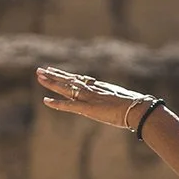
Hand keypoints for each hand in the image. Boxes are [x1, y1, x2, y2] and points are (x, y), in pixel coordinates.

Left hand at [36, 66, 155, 129]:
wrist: (138, 109)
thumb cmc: (136, 107)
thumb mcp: (125, 101)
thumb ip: (119, 101)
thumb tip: (126, 103)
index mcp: (101, 87)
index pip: (80, 79)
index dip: (67, 76)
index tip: (57, 71)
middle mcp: (92, 89)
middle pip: (69, 80)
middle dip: (55, 75)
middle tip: (41, 69)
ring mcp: (89, 98)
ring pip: (66, 88)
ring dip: (51, 83)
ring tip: (39, 76)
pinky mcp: (88, 109)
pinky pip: (68, 105)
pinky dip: (56, 104)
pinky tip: (45, 101)